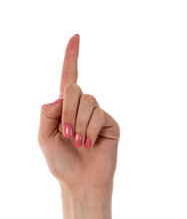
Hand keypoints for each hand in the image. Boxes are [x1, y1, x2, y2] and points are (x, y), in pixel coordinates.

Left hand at [38, 34, 119, 196]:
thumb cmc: (61, 162)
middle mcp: (82, 108)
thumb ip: (47, 112)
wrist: (81, 182)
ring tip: (79, 143)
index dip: (71, 57)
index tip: (76, 36)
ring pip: (87, 102)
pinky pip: (99, 115)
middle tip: (66, 133)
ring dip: (79, 124)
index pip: (68, 77)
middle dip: (67, 111)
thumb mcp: (43, 136)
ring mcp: (98, 115)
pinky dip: (90, 130)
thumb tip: (63, 97)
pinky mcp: (111, 124)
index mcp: (64, 108)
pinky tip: (90, 144)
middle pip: (74, 89)